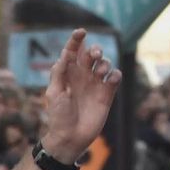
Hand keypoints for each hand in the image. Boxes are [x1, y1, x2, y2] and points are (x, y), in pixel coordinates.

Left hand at [43, 29, 121, 161]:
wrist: (70, 137)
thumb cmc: (58, 116)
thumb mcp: (54, 93)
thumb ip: (59, 73)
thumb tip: (64, 55)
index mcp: (67, 74)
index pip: (72, 52)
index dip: (76, 40)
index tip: (81, 32)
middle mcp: (82, 76)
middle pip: (91, 54)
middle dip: (95, 49)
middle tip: (94, 55)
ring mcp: (95, 84)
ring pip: (104, 63)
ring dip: (104, 62)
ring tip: (100, 72)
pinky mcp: (106, 94)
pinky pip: (114, 78)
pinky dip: (115, 75)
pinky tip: (110, 79)